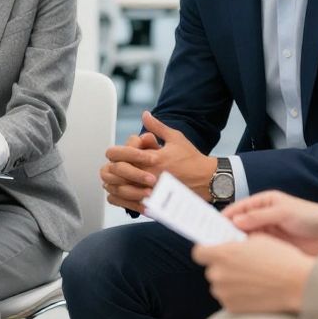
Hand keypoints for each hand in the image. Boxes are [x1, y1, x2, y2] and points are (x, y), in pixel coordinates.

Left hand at [102, 112, 216, 207]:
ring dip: (114, 184)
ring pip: (121, 190)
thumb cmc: (191, 158)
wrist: (207, 179)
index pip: (122, 154)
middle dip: (112, 168)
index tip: (113, 153)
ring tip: (112, 179)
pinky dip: (121, 199)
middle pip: (117, 172)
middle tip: (110, 166)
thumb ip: (157, 127)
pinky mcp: (156, 203)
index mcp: (153, 158)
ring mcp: (152, 191)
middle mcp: (150, 175)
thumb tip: (144, 114)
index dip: (114, 152)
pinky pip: (130, 203)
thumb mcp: (175, 138)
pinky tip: (120, 193)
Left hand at [192, 234, 314, 313]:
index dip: (206, 251)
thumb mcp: (257, 239)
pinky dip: (237, 295)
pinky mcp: (232, 308)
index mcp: (222, 254)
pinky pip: (228, 298)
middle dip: (222, 267)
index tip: (214, 251)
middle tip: (240, 266)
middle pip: (211, 269)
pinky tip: (253, 290)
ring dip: (229, 282)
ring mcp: (224, 293)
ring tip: (250, 279)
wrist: (298, 284)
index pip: (198, 252)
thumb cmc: (281, 259)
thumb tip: (230, 243)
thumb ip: (237, 242)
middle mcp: (218, 274)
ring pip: (219, 285)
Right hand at [222, 191, 317, 255]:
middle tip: (214, 244)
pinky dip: (247, 255)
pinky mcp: (273, 249)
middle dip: (227, 233)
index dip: (225, 217)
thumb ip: (259, 216)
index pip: (238, 209)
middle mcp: (263, 218)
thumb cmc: (311, 217)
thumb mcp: (283, 212)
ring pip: (245, 240)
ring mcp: (268, 234)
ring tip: (224, 254)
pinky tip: (240, 262)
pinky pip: (255, 251)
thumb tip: (235, 222)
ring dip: (236, 246)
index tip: (211, 227)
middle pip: (239, 225)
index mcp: (264, 203)